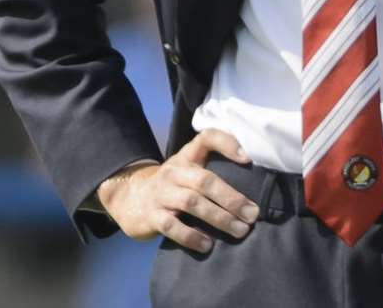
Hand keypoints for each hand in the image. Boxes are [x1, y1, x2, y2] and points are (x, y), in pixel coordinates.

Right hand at [95, 129, 261, 252]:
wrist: (129, 199)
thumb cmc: (172, 187)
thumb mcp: (188, 171)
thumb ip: (211, 173)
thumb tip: (250, 194)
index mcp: (186, 156)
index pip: (206, 138)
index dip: (227, 143)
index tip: (248, 159)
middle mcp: (174, 172)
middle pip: (205, 180)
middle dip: (232, 198)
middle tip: (253, 214)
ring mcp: (161, 193)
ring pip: (192, 203)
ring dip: (219, 218)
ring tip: (240, 230)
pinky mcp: (151, 216)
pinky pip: (171, 226)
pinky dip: (191, 236)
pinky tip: (207, 245)